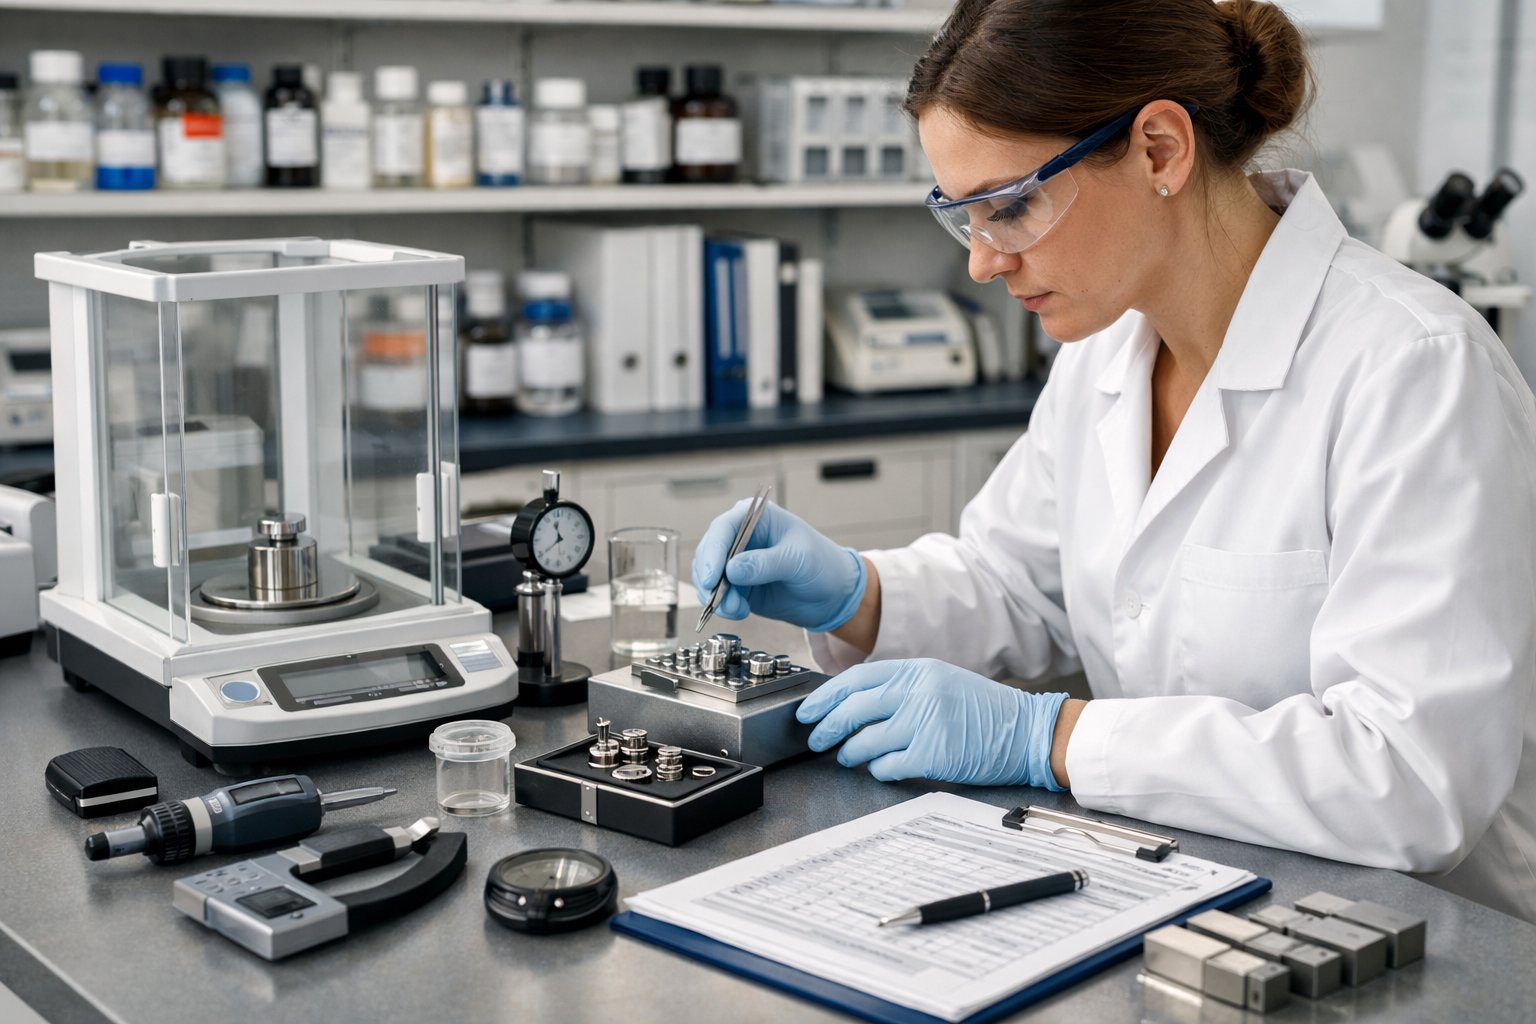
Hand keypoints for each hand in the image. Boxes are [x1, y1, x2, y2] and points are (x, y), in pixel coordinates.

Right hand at [692, 499, 865, 631]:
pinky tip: (738, 610)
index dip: (713, 551)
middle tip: (718, 598)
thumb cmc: (822, 564)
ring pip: (708, 576)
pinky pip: (718, 594)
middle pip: (709, 552)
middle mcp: (741, 537)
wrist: (832, 594)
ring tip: (736, 609)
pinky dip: (722, 605)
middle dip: (710, 578)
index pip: (724, 528)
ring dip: (715, 595)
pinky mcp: (737, 585)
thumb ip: (765, 564)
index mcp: (756, 518)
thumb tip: (732, 570)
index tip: (712, 576)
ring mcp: (737, 562)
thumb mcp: (798, 560)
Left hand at [795, 659, 1068, 787]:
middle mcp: (919, 692)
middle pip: (853, 708)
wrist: (1029, 732)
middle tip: (816, 738)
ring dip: (849, 752)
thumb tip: (855, 703)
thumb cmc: (987, 711)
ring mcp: (925, 723)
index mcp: (919, 670)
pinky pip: (887, 765)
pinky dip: (877, 770)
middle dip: (826, 726)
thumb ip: (903, 686)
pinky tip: (880, 769)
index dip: (826, 696)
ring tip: (848, 756)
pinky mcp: (933, 755)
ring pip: (864, 740)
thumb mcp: (943, 681)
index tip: (810, 711)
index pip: (857, 679)